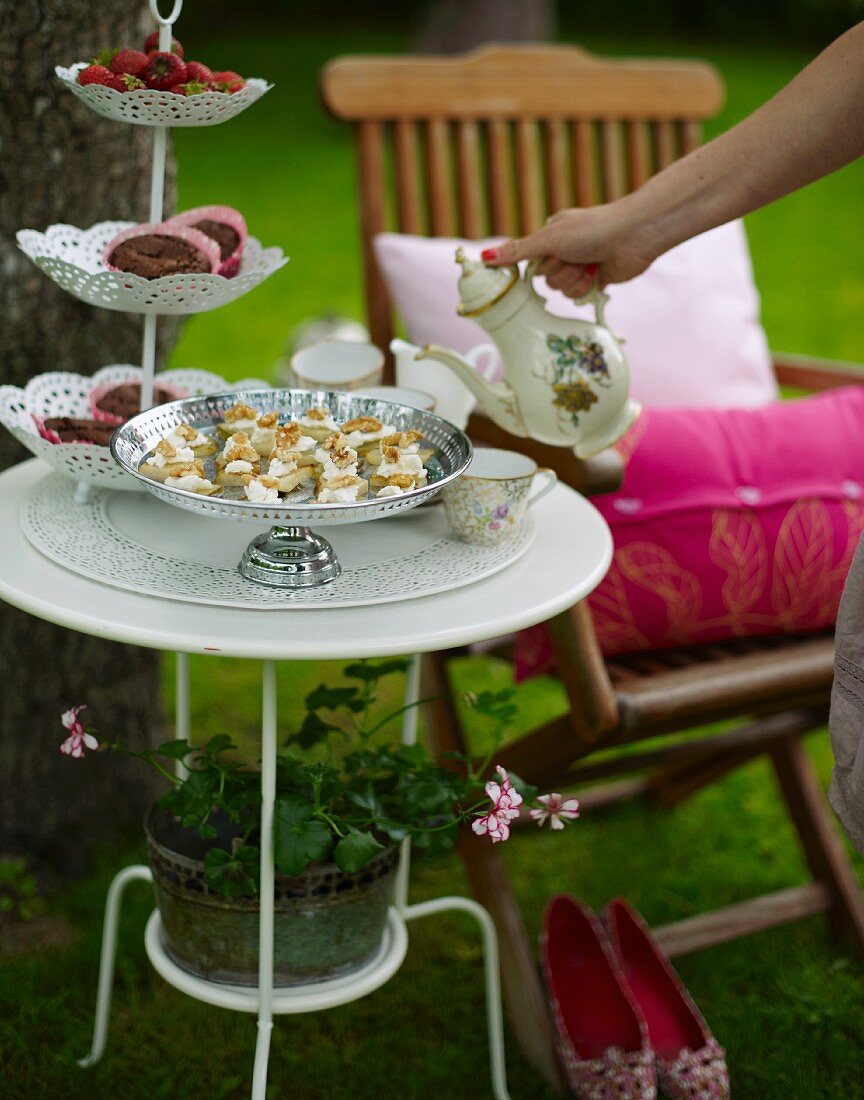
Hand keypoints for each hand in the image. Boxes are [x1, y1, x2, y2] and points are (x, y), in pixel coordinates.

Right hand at [482, 202, 655, 297]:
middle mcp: (563, 252)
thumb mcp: (549, 238)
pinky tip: (597, 274)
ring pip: (562, 290)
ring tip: (590, 264)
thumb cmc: (593, 229)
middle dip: (562, 271)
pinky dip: (587, 288)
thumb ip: (517, 251)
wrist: (632, 236)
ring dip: (575, 279)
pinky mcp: (593, 281)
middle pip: (546, 279)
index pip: (530, 263)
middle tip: (576, 257)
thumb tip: (483, 257)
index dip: (541, 265)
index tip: (551, 259)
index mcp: (550, 237)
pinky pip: (577, 297)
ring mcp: (579, 267)